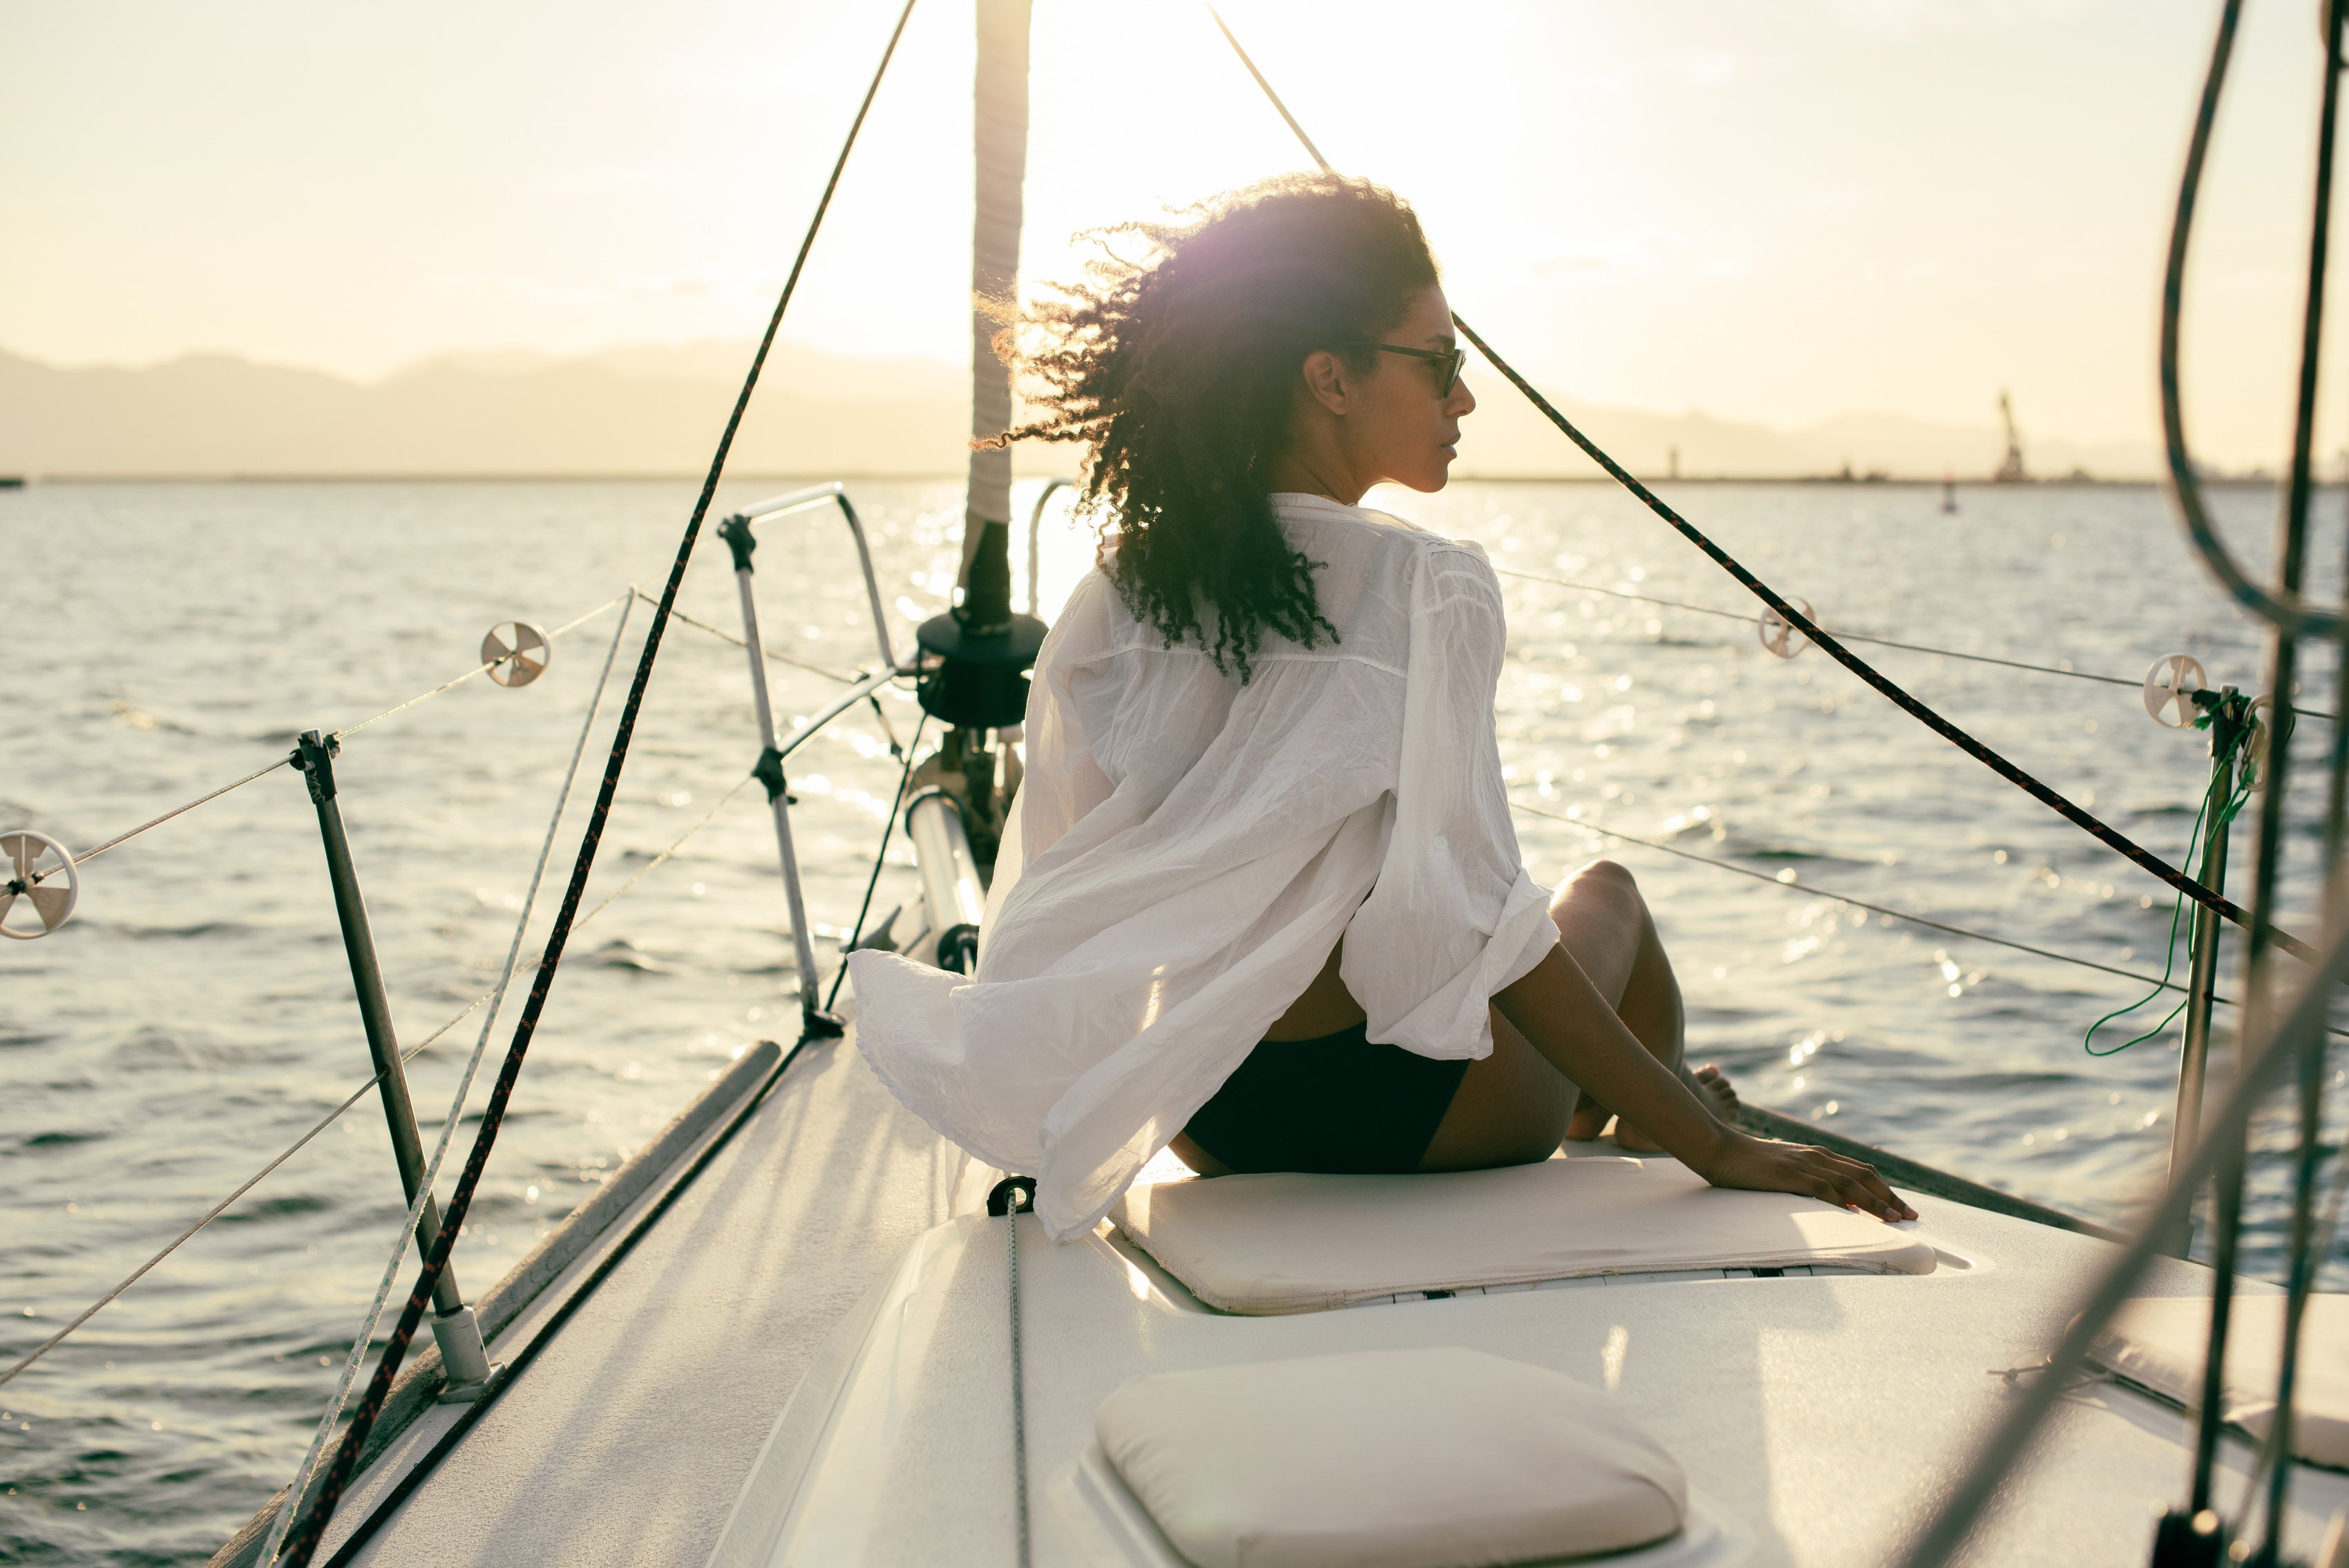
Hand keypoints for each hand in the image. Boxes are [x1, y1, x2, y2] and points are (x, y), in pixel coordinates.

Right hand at [1697, 1132, 1916, 1222]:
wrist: (1719, 1148)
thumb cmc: (1748, 1163)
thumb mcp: (1785, 1170)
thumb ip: (1810, 1181)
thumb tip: (1841, 1204)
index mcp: (1817, 1155)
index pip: (1861, 1170)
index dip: (1885, 1189)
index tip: (1902, 1208)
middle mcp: (1816, 1156)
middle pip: (1864, 1175)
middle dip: (1890, 1197)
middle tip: (1911, 1217)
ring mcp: (1803, 1164)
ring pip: (1849, 1183)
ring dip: (1874, 1202)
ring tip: (1893, 1219)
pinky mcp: (1788, 1175)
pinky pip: (1822, 1189)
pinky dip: (1841, 1202)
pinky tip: (1854, 1215)